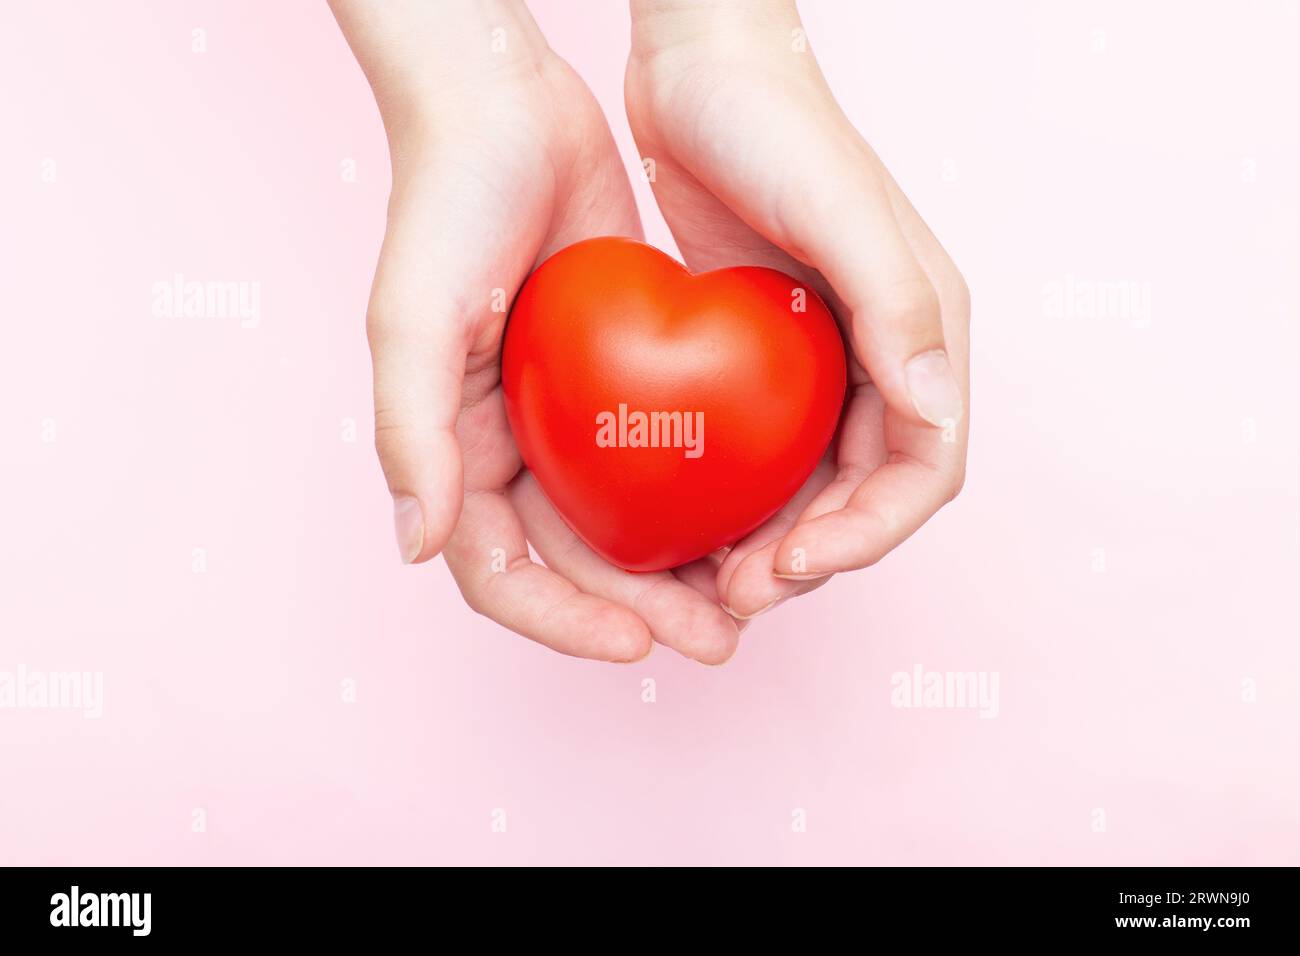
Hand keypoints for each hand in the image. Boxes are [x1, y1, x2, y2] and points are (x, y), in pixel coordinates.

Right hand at [330, 0, 740, 662]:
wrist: (506, 108)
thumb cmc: (443, 206)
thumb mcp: (411, 319)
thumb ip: (410, 434)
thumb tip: (417, 546)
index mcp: (456, 451)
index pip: (501, 570)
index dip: (562, 620)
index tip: (636, 642)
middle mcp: (509, 447)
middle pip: (577, 561)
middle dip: (643, 609)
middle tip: (718, 636)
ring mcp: (566, 416)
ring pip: (628, 521)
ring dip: (681, 568)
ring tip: (748, 594)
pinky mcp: (617, 375)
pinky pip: (663, 455)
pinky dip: (700, 493)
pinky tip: (755, 511)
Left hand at [626, 0, 970, 617]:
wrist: (699, 70)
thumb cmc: (774, 124)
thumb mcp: (840, 210)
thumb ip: (898, 308)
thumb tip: (938, 413)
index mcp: (923, 331)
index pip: (922, 467)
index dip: (868, 533)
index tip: (793, 564)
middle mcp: (881, 353)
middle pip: (864, 492)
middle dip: (813, 556)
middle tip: (735, 593)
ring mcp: (820, 358)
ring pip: (809, 483)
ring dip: (771, 541)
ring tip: (709, 579)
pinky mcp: (762, 353)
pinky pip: (759, 449)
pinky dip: (734, 495)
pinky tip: (685, 520)